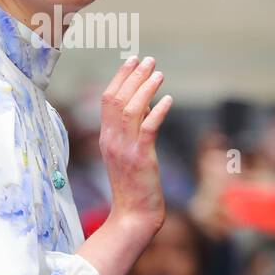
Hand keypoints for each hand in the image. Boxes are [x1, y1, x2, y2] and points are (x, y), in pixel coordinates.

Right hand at [97, 56, 172, 237]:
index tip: (132, 60)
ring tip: (159, 73)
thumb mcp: (128, 153)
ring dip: (145, 88)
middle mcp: (112, 140)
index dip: (120, 77)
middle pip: (117, 99)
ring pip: (131, 110)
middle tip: (148, 59)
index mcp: (106, 137)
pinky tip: (168, 100)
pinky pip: (147, 129)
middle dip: (133, 76)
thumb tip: (147, 104)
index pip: (107, 99)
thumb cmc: (134, 186)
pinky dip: (157, 111)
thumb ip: (133, 129)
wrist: (133, 215)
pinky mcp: (141, 158)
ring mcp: (125, 149)